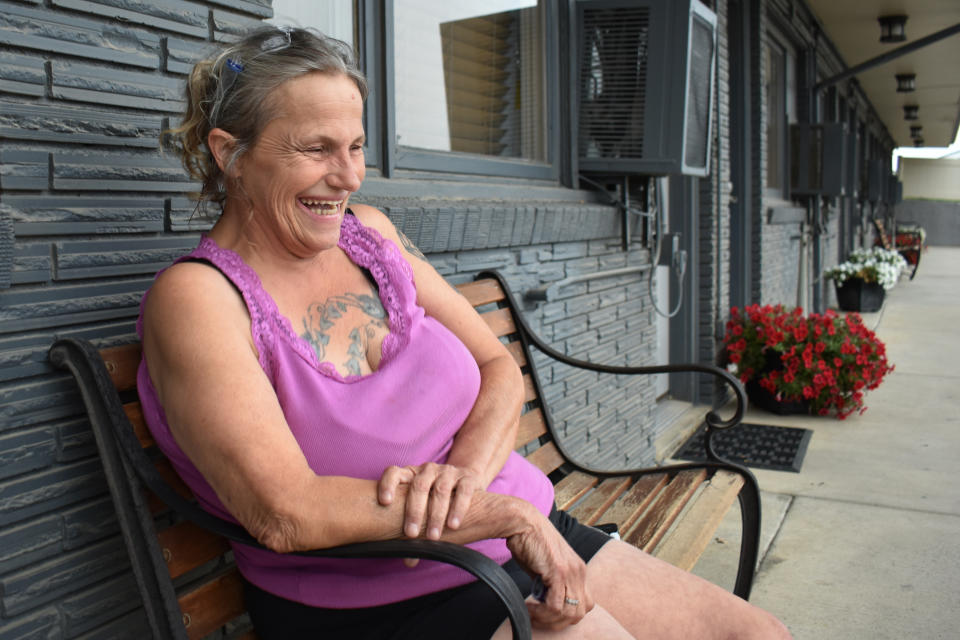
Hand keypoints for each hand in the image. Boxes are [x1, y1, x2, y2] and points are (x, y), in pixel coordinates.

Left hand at [378, 462, 482, 539]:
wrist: (468, 484)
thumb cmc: (437, 501)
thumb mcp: (423, 509)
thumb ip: (415, 530)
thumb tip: (408, 561)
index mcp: (411, 475)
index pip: (394, 473)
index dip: (387, 485)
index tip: (385, 502)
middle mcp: (428, 470)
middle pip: (418, 485)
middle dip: (414, 511)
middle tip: (411, 534)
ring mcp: (448, 472)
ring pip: (441, 489)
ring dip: (436, 514)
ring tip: (433, 536)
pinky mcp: (468, 477)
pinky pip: (463, 491)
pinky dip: (458, 509)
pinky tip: (453, 525)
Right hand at [506, 514, 593, 629]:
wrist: (523, 522)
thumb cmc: (529, 540)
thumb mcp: (546, 566)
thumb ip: (551, 583)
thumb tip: (545, 602)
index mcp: (578, 569)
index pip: (585, 604)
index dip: (566, 614)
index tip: (546, 614)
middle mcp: (579, 571)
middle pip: (580, 612)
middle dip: (559, 622)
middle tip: (539, 618)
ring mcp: (571, 572)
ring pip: (570, 613)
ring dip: (549, 619)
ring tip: (532, 613)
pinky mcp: (558, 572)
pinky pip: (556, 606)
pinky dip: (541, 613)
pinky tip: (528, 607)